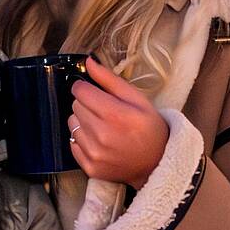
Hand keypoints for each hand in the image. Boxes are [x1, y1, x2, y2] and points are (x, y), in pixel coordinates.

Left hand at [67, 59, 168, 189]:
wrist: (157, 162)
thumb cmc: (149, 127)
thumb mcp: (136, 98)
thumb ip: (109, 79)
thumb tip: (88, 62)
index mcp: (114, 114)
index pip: (80, 91)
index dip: (86, 88)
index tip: (94, 92)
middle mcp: (101, 135)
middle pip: (75, 106)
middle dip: (87, 105)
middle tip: (104, 111)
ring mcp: (94, 153)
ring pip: (72, 124)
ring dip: (83, 122)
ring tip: (103, 127)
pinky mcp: (90, 167)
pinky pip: (72, 144)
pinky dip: (82, 140)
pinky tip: (99, 141)